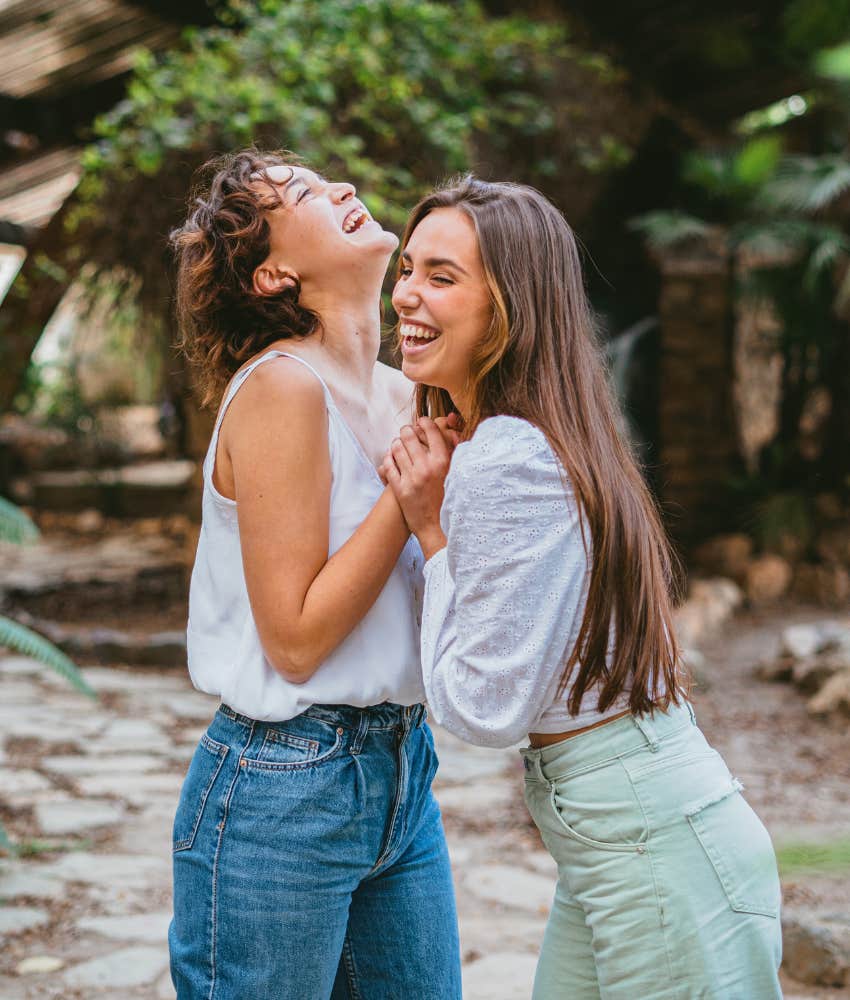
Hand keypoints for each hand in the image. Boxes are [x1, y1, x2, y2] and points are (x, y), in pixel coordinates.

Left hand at [380, 417, 454, 557]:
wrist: (438, 527)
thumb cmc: (450, 499)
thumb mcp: (456, 474)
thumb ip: (453, 453)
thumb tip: (450, 432)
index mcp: (443, 462)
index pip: (431, 431)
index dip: (424, 422)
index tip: (421, 422)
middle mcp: (426, 468)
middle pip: (409, 436)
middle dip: (406, 431)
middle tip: (407, 432)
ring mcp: (411, 478)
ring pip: (396, 449)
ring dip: (396, 444)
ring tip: (400, 446)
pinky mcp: (400, 489)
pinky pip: (388, 465)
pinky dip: (388, 459)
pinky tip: (393, 460)